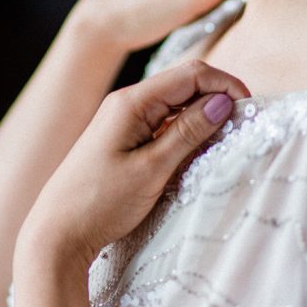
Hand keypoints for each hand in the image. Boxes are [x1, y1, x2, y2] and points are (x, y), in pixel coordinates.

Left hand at [16, 60, 250, 269]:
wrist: (56, 232)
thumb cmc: (100, 202)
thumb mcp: (152, 169)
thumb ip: (188, 133)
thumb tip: (223, 101)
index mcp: (132, 102)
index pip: (191, 73)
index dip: (225, 85)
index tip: (251, 111)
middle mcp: (126, 102)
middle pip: (184, 84)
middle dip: (217, 97)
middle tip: (244, 127)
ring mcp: (123, 120)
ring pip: (175, 104)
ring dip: (203, 115)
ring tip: (227, 140)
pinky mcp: (122, 138)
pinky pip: (162, 123)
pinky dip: (186, 130)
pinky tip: (198, 150)